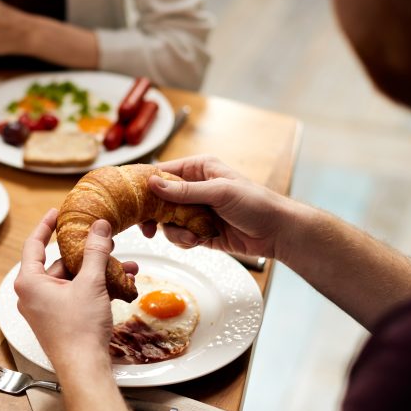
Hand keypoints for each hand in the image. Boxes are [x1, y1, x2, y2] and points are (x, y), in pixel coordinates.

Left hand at [14, 209, 137, 367]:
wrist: (84, 368)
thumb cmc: (79, 329)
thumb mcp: (90, 283)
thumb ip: (95, 251)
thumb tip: (99, 226)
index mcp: (29, 281)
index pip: (34, 243)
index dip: (46, 225)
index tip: (57, 212)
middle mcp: (32, 293)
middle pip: (59, 262)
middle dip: (87, 252)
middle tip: (104, 240)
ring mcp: (45, 308)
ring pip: (72, 280)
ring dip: (97, 272)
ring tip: (124, 265)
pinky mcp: (58, 319)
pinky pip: (76, 295)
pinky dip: (95, 288)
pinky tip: (121, 284)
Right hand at [141, 155, 297, 257]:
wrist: (277, 232)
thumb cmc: (256, 203)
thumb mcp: (219, 192)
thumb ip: (184, 191)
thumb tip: (152, 184)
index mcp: (198, 169)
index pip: (161, 173)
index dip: (145, 186)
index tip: (134, 201)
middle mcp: (193, 187)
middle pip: (158, 199)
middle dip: (154, 215)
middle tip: (148, 228)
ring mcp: (195, 210)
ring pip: (166, 221)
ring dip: (175, 231)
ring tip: (193, 235)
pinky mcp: (198, 230)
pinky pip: (179, 235)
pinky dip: (184, 240)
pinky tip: (199, 240)